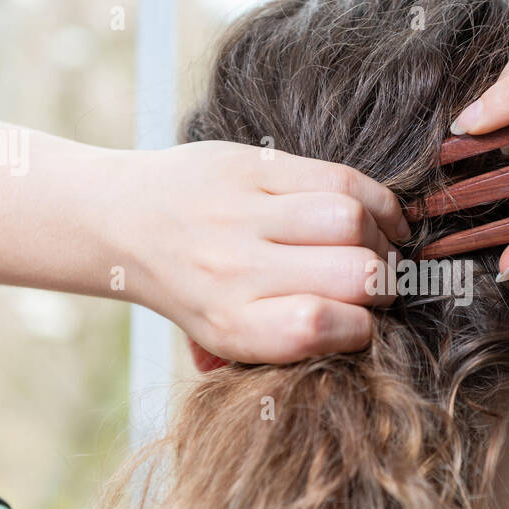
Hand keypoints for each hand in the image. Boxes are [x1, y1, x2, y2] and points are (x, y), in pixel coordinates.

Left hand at [100, 140, 408, 362]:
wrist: (124, 220)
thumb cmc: (192, 288)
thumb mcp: (222, 338)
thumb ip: (285, 343)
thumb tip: (364, 333)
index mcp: (230, 324)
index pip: (321, 327)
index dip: (362, 327)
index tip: (363, 323)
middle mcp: (234, 269)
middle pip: (352, 274)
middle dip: (384, 284)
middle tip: (379, 285)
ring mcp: (242, 212)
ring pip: (351, 220)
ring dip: (382, 237)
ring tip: (378, 247)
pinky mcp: (252, 165)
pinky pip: (340, 178)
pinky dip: (377, 200)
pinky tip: (379, 217)